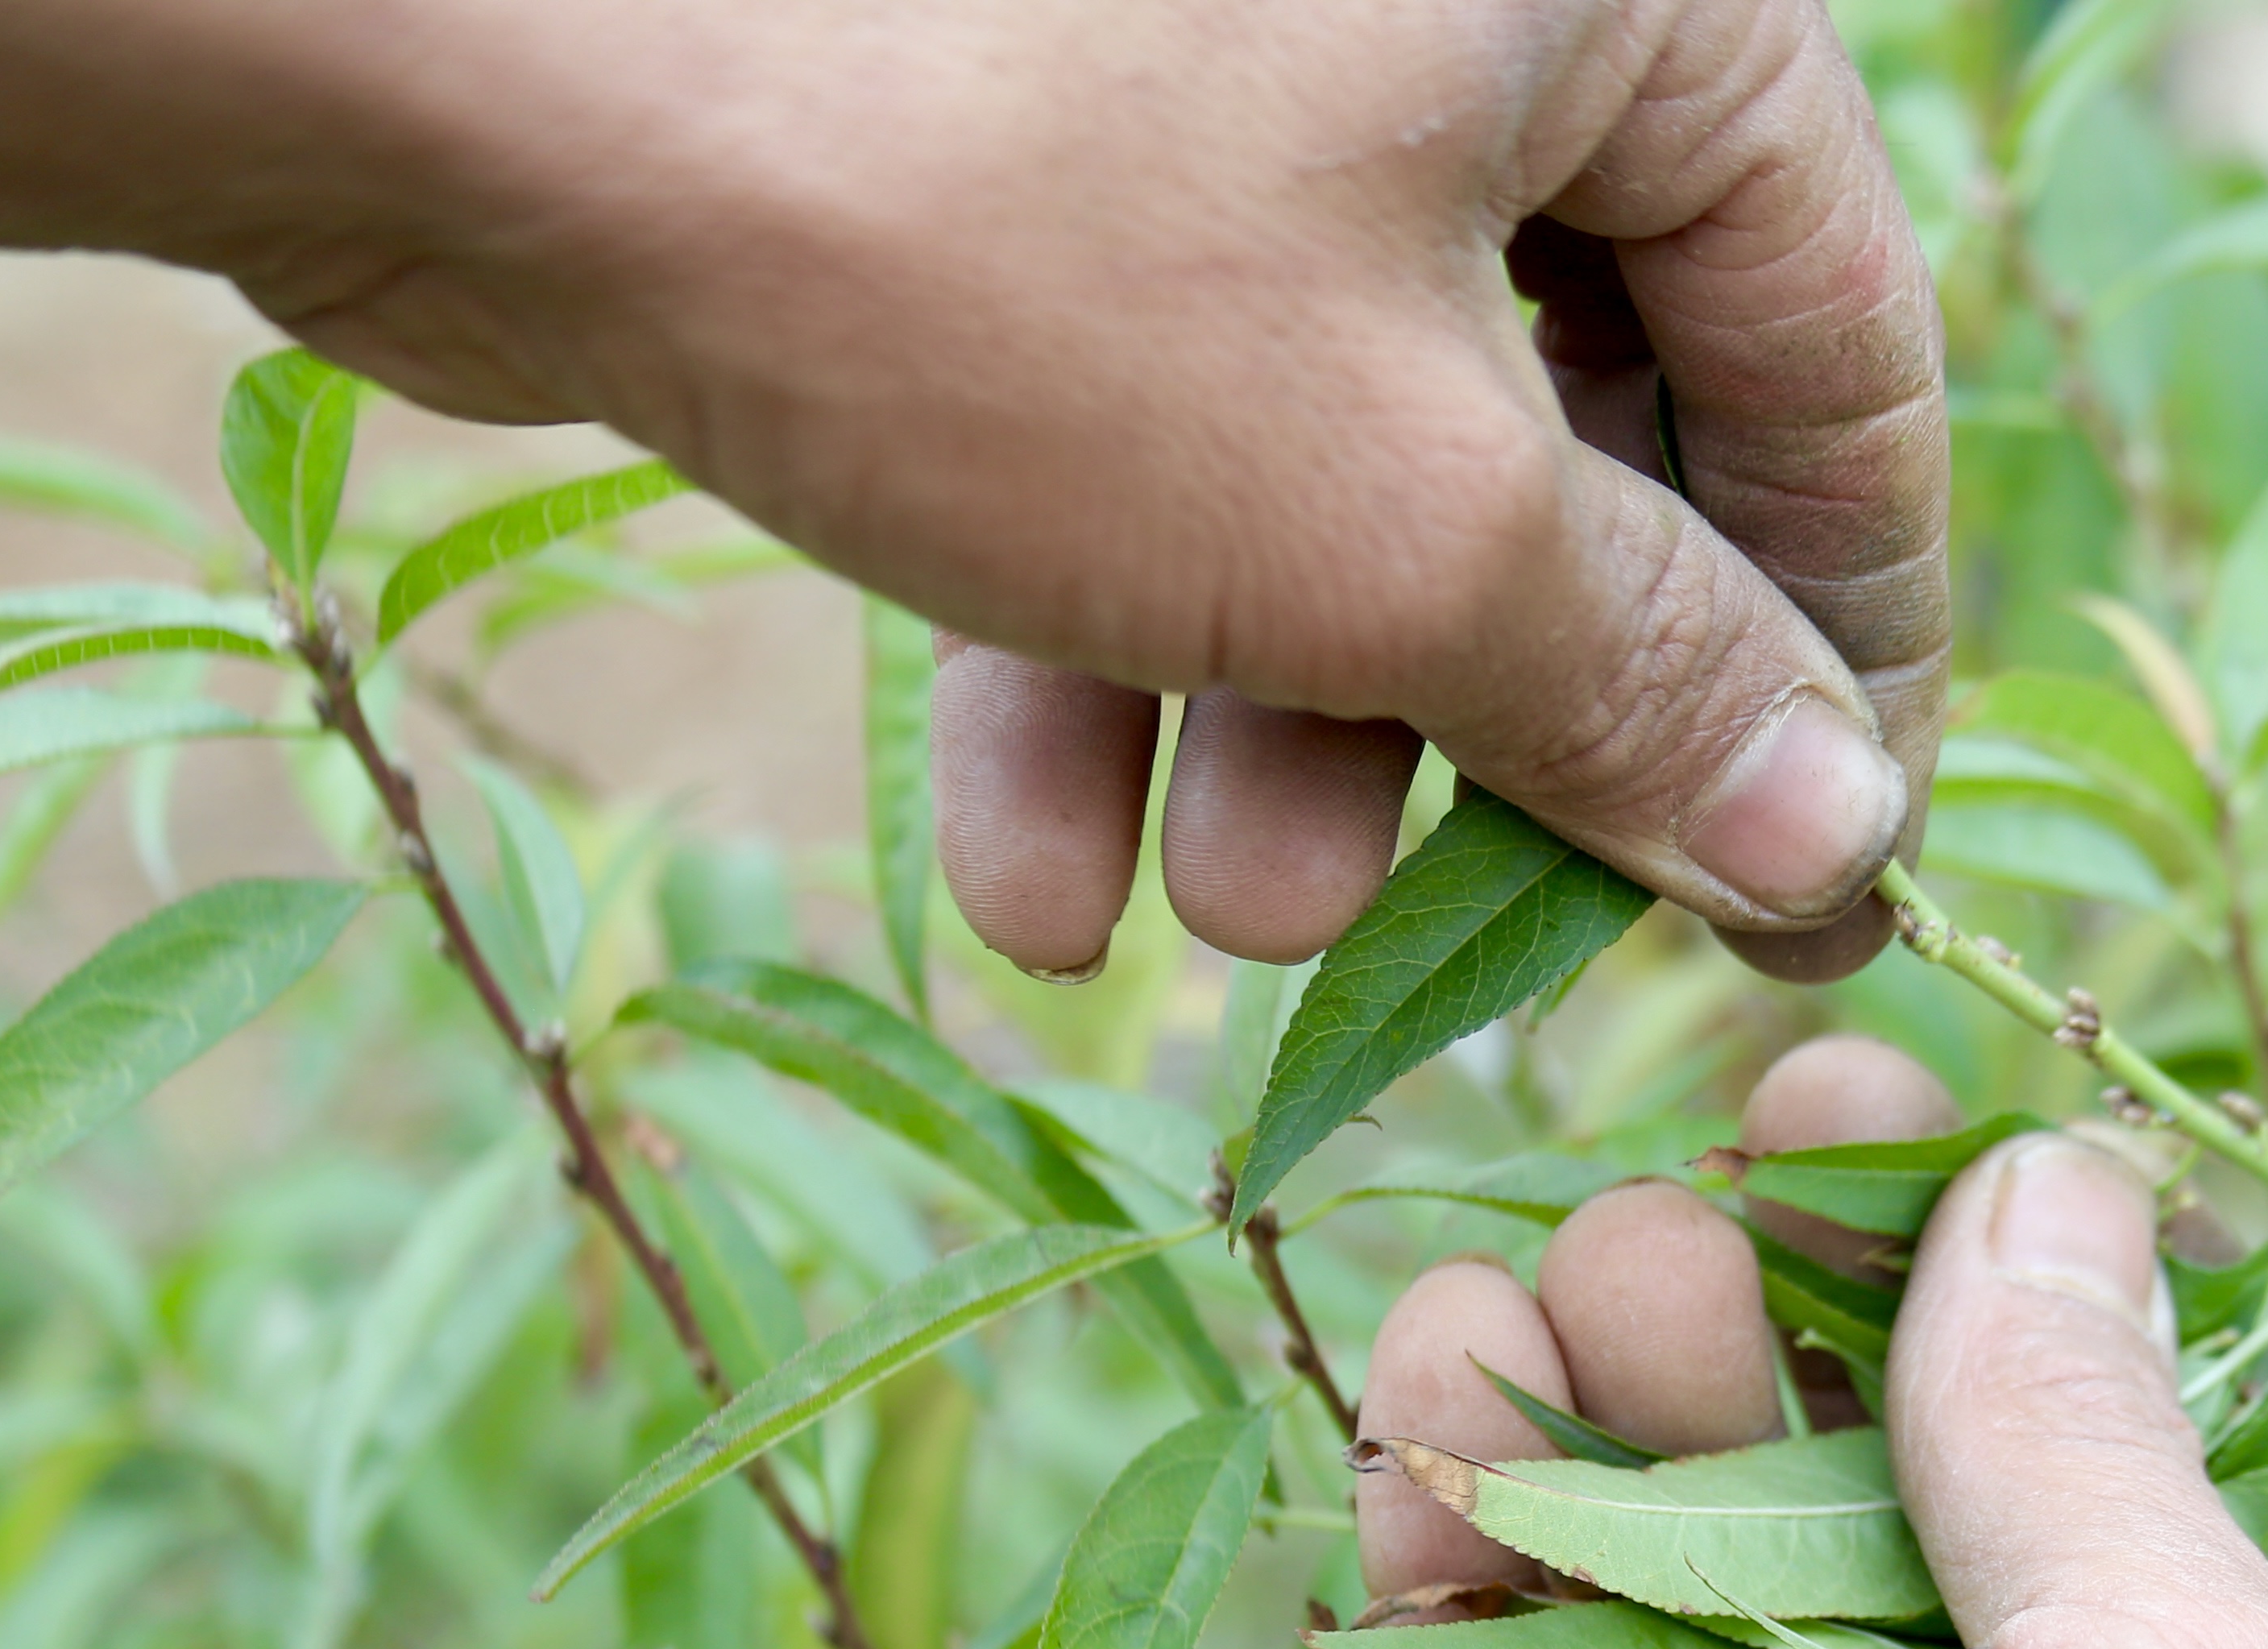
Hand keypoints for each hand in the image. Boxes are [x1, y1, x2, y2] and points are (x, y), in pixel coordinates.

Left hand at [0, 0, 1940, 972]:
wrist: (431, 43)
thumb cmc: (992, 236)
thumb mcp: (1389, 519)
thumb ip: (1640, 689)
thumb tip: (1836, 849)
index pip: (1827, 344)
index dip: (1833, 648)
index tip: (1811, 884)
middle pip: (1565, 414)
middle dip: (1488, 716)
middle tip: (1472, 940)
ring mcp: (1191, 62)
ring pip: (1323, 441)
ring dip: (1283, 722)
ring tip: (1207, 927)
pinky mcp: (989, 156)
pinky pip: (1125, 411)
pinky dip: (1100, 632)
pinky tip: (1026, 880)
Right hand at [1201, 1048, 2267, 1648]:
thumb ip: (2103, 1434)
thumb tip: (2059, 1187)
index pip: (2243, 1523)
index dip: (2104, 1311)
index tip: (1965, 1129)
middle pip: (1954, 1535)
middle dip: (1835, 1330)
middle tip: (1737, 1152)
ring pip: (1719, 1608)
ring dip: (1632, 1410)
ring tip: (1551, 1275)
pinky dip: (1477, 1561)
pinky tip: (1426, 1412)